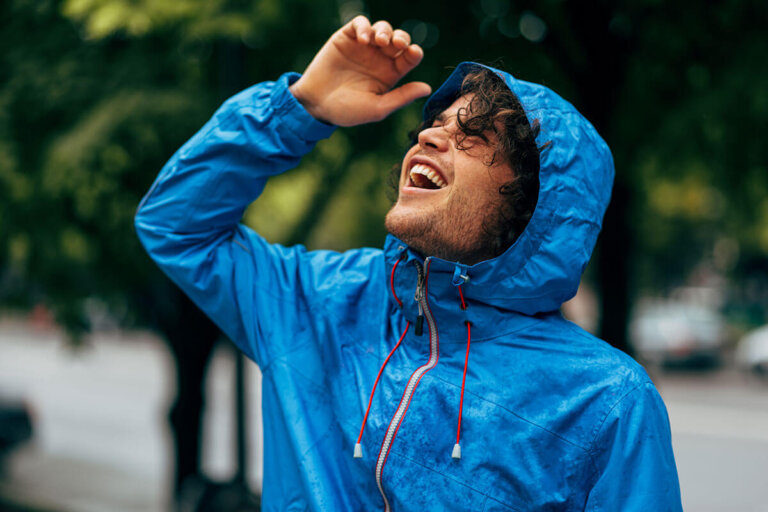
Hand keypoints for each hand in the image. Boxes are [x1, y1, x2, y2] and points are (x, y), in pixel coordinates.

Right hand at [289, 16, 430, 126]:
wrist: (316, 104)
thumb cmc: (347, 111)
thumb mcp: (377, 108)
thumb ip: (401, 97)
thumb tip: (427, 88)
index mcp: (391, 74)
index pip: (409, 57)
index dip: (414, 52)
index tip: (413, 52)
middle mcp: (379, 58)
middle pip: (398, 39)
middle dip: (401, 38)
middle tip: (397, 44)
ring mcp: (363, 47)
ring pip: (382, 28)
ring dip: (384, 31)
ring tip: (379, 41)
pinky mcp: (346, 38)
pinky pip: (360, 24)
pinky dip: (364, 26)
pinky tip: (364, 38)